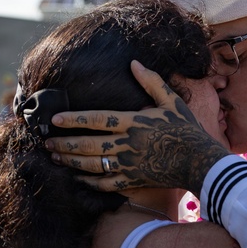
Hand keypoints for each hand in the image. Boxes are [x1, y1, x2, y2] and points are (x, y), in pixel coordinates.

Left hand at [45, 61, 230, 194]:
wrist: (200, 162)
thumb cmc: (186, 129)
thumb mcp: (171, 101)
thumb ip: (151, 82)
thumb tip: (134, 63)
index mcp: (134, 123)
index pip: (97, 120)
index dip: (74, 119)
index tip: (54, 119)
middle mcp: (127, 145)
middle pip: (88, 145)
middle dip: (64, 144)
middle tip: (46, 141)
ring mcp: (129, 165)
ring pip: (92, 165)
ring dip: (70, 162)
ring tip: (54, 156)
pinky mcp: (133, 181)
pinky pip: (106, 184)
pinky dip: (88, 183)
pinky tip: (76, 178)